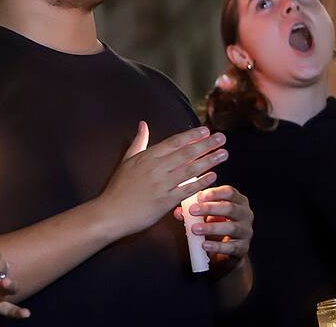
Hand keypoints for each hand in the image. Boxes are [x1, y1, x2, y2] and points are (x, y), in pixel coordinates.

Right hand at [96, 122, 227, 237]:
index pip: (173, 142)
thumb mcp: (126, 160)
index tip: (206, 130)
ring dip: (209, 160)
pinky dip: (201, 182)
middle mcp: (155, 168)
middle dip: (206, 144)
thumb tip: (143, 124)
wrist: (111, 212)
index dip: (191, 135)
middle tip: (221, 137)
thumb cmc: (118, 187)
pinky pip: (188, 189)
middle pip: (185, 153)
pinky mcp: (166, 200)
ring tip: (223, 153)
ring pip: (190, 169)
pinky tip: (214, 176)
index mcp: (146, 157)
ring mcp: (161, 184)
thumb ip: (139, 142)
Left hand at [171, 185, 252, 273]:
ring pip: (232, 227)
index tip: (199, 196)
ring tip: (195, 229)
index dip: (214, 193)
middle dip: (210, 208)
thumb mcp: (205, 214)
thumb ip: (192, 210)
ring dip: (212, 227)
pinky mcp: (243, 248)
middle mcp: (245, 214)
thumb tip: (178, 212)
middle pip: (231, 208)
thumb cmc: (215, 223)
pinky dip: (217, 246)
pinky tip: (204, 245)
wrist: (227, 249)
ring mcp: (246, 231)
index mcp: (237, 201)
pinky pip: (232, 247)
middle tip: (192, 211)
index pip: (229, 192)